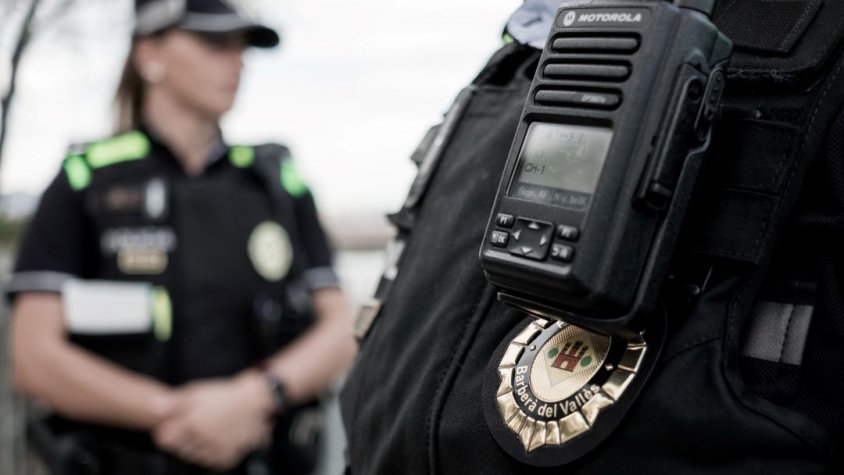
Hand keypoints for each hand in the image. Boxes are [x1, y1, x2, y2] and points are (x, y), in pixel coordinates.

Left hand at [153, 371, 275, 468]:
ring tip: (205, 431)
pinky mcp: (227, 458)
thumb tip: (152, 407)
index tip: (172, 423)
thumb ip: (173, 402)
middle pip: (178, 448)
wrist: (254, 402)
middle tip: (192, 425)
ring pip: (193, 456)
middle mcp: (200, 441)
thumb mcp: (197, 391)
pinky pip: (210, 461)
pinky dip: (209, 454)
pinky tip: (215, 440)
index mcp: (190, 424)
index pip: (164, 438)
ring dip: (194, 447)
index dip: (166, 429)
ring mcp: (214, 451)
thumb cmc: (224, 395)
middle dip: (180, 438)